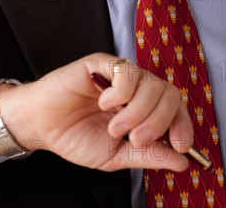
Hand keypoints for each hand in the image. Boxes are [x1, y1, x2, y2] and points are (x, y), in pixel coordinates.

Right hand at [0, 53, 192, 171]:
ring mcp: (120, 75)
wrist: (42, 126)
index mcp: (143, 110)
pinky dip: (120, 91)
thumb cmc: (76, 137)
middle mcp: (136, 90)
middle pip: (168, 94)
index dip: (183, 124)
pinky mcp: (101, 63)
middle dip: (158, 121)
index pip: (175, 108)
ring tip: (114, 127)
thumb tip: (183, 162)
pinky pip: (125, 70)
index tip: (181, 146)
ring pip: (150, 83)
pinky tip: (103, 103)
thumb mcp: (117, 155)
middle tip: (136, 139)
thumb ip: (149, 156)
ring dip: (137, 111)